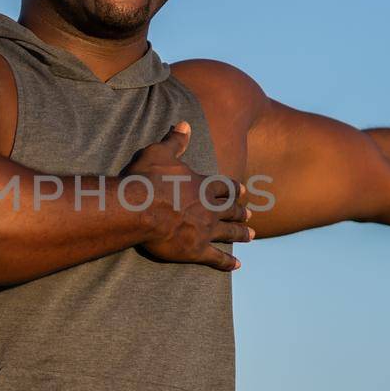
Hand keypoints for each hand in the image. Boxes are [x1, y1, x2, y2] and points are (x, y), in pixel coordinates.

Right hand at [124, 122, 253, 269]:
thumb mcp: (159, 152)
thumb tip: (184, 124)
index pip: (224, 187)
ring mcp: (205, 230)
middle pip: (231, 210)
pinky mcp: (196, 250)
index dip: (234, 189)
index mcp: (202, 185)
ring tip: (250, 237)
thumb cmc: (147, 179)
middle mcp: (209, 208)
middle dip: (241, 212)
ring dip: (241, 234)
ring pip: (229, 233)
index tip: (244, 191)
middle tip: (250, 215)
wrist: (139, 208)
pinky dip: (227, 263)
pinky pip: (216, 258)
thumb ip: (175, 140)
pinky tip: (237, 266)